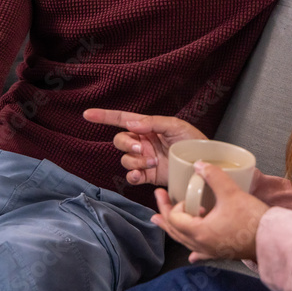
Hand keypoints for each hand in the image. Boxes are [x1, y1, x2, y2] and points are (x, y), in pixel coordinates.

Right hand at [83, 108, 205, 186]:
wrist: (204, 166)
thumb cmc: (194, 141)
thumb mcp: (177, 126)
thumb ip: (154, 122)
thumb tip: (132, 123)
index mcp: (147, 127)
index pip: (121, 120)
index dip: (104, 117)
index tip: (87, 114)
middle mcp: (143, 142)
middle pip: (120, 140)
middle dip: (127, 144)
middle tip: (143, 148)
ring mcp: (144, 159)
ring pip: (125, 159)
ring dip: (135, 160)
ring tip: (153, 162)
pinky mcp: (148, 176)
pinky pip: (131, 176)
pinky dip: (132, 176)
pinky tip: (140, 174)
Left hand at [153, 161, 268, 262]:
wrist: (275, 239)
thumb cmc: (254, 219)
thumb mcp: (231, 192)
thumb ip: (213, 175)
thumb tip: (199, 164)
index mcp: (199, 232)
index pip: (174, 218)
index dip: (173, 205)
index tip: (179, 195)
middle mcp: (202, 245)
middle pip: (175, 231)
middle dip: (163, 215)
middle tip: (158, 200)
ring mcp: (211, 251)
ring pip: (185, 241)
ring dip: (174, 228)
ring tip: (163, 222)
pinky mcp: (222, 252)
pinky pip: (201, 252)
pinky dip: (192, 249)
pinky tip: (192, 256)